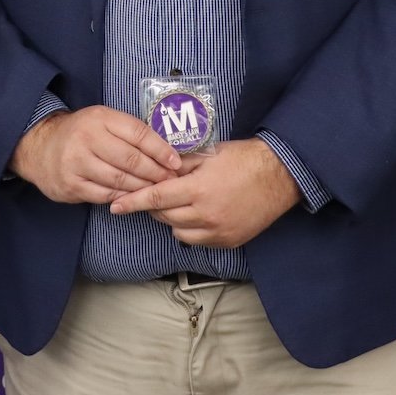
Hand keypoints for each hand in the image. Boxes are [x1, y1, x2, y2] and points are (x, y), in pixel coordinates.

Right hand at [10, 106, 180, 204]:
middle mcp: (87, 139)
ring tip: (157, 190)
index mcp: (99, 118)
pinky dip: (124, 197)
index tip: (175, 161)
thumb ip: (129, 132)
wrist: (39, 147)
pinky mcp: (71, 185)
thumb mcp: (102, 121)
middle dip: (156, 172)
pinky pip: (106, 195)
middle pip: (131, 160)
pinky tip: (134, 196)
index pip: (138, 133)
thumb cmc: (80, 133)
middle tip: (171, 179)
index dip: (161, 149)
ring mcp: (77, 163)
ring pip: (120, 180)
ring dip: (143, 187)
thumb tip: (166, 150)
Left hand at [107, 139, 300, 248]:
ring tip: (180, 202)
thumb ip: (180, 164)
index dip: (133, 202)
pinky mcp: (228, 241)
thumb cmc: (244, 159)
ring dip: (172, 218)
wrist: (280, 176)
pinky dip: (190, 229)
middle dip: (155, 206)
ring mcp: (218, 231)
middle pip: (165, 216)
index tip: (115, 206)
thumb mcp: (209, 154)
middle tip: (155, 193)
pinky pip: (197, 240)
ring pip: (178, 231)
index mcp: (199, 189)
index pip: (156, 197)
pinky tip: (197, 214)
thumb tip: (157, 170)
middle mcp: (206, 214)